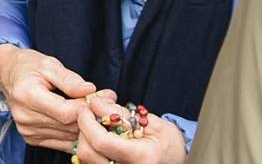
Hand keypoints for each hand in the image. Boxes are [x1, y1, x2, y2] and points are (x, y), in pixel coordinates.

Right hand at [0, 43, 96, 150]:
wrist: (8, 74)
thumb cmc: (29, 66)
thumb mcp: (50, 64)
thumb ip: (70, 80)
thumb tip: (90, 91)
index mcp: (27, 95)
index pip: (66, 113)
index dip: (86, 107)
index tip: (97, 97)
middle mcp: (24, 117)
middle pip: (69, 127)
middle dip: (89, 116)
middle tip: (100, 103)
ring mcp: (27, 130)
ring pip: (69, 137)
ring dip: (84, 126)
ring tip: (89, 110)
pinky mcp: (31, 138)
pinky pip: (62, 143)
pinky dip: (74, 134)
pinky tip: (77, 121)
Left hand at [72, 98, 186, 163]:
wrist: (177, 159)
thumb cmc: (169, 142)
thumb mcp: (151, 122)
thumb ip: (121, 112)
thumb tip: (94, 103)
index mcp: (141, 158)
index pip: (101, 141)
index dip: (87, 122)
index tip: (86, 107)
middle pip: (88, 153)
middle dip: (83, 130)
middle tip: (90, 115)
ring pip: (86, 159)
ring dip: (85, 139)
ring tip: (98, 127)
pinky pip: (91, 162)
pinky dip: (90, 148)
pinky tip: (100, 138)